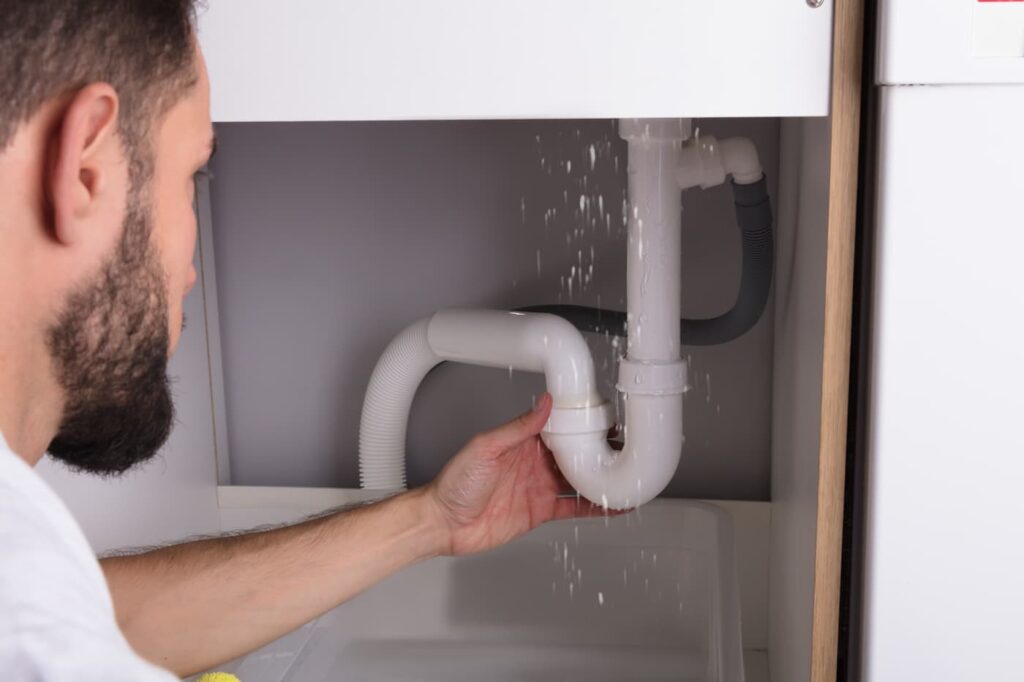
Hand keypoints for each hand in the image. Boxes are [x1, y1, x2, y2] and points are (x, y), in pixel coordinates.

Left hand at [423, 393, 615, 556]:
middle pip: (575, 453)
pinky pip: (573, 508)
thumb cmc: (454, 484)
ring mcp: (538, 487)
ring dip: (601, 478)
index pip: (559, 428)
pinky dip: (593, 508)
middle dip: (599, 450)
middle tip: (624, 448)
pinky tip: (610, 506)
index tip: (604, 419)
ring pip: (579, 480)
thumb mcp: (485, 447)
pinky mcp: (540, 511)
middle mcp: (534, 463)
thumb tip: (543, 403)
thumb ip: (518, 428)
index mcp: (522, 442)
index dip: (582, 423)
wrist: (443, 523)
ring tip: (626, 475)